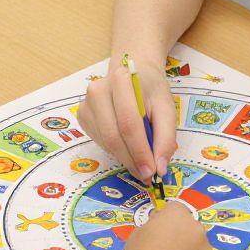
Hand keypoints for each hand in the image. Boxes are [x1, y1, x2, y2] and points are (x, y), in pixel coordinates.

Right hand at [78, 57, 177, 180]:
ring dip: (125, 158)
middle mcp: (98, 90)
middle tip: (147, 176)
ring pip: (106, 142)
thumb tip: (159, 168)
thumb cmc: (151, 91)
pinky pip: (100, 142)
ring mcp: (86, 104)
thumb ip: (165, 138)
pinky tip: (128, 148)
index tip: (152, 171)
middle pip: (113, 135)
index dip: (140, 151)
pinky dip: (116, 151)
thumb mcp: (167, 110)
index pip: (129, 123)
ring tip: (141, 165)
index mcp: (121, 80)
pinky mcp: (83, 116)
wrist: (134, 73)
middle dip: (132, 160)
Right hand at [119, 202, 212, 249]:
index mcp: (177, 216)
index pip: (174, 208)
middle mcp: (196, 228)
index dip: (164, 219)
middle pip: (189, 225)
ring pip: (197, 244)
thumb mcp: (137, 234)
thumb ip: (153, 224)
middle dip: (179, 233)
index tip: (156, 232)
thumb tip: (160, 224)